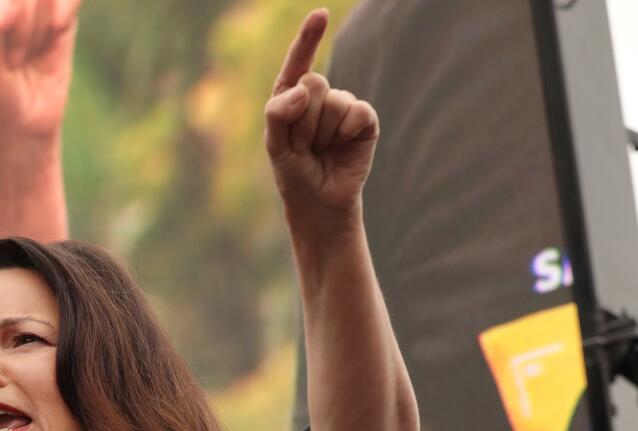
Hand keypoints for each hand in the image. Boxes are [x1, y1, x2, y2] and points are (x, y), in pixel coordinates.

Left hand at [0, 0, 81, 150]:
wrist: (24, 130)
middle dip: (20, 29)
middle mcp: (0, 3)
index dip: (2, 11)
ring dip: (37, 32)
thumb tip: (11, 2)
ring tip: (25, 59)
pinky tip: (56, 32)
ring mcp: (32, 10)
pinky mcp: (61, 18)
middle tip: (12, 61)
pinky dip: (65, 11)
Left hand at [263, 9, 379, 228]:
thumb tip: (303, 88)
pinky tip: (342, 147)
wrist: (320, 202)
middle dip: (303, 120)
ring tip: (320, 150)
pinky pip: (357, 112)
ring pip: (335, 101)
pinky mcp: (364, 120)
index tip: (320, 15)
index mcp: (291, 97)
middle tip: (302, 145)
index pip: (298, 63)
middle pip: (314, 84)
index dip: (309, 38)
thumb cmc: (294, 173)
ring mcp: (343, 106)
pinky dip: (346, 133)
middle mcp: (318, 97)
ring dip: (322, 132)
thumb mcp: (275, 145)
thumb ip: (278, 113)